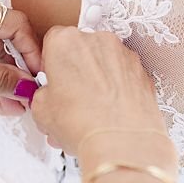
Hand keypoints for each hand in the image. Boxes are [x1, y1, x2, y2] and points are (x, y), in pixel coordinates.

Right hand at [29, 27, 174, 164]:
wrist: (122, 142)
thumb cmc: (84, 122)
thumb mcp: (41, 111)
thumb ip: (41, 95)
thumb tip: (48, 97)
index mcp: (66, 41)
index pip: (52, 43)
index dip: (51, 65)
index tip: (52, 82)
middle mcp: (98, 40)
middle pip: (80, 53)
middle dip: (75, 74)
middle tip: (70, 100)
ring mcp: (124, 54)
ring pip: (104, 64)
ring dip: (96, 83)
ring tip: (90, 114)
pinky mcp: (142, 71)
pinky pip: (123, 77)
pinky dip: (116, 91)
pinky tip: (109, 114)